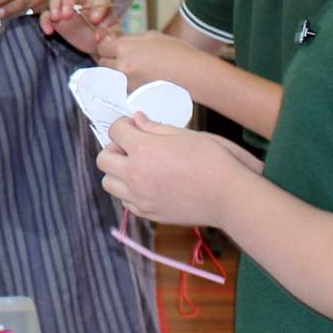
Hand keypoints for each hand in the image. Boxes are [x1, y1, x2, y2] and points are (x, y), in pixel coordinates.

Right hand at [40, 0, 117, 55]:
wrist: (95, 46)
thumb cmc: (106, 37)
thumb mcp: (113, 37)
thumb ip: (112, 36)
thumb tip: (102, 37)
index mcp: (100, 5)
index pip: (99, 0)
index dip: (97, 9)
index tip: (94, 20)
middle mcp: (82, 2)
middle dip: (68, 0)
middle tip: (67, 15)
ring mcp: (67, 8)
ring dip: (55, 6)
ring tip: (55, 19)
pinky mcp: (56, 19)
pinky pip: (47, 14)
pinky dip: (45, 20)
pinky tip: (49, 31)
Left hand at [95, 114, 245, 227]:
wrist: (229, 195)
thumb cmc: (212, 160)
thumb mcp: (184, 134)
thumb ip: (154, 127)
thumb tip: (136, 120)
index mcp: (144, 149)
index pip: (115, 131)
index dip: (123, 125)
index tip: (133, 127)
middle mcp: (135, 174)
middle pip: (103, 159)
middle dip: (114, 149)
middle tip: (132, 148)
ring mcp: (140, 197)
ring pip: (108, 183)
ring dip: (118, 173)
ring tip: (138, 168)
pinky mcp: (149, 213)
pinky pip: (125, 202)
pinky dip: (129, 192)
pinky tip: (147, 185)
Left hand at [96, 30, 200, 92]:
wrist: (191, 74)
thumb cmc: (175, 52)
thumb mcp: (151, 36)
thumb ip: (130, 39)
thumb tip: (115, 40)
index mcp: (124, 49)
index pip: (101, 46)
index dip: (107, 45)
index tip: (114, 45)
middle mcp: (121, 67)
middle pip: (102, 62)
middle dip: (110, 58)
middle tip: (124, 57)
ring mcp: (126, 83)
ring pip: (110, 76)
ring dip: (115, 72)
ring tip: (132, 69)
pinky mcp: (133, 95)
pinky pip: (120, 87)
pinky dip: (124, 83)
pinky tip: (138, 79)